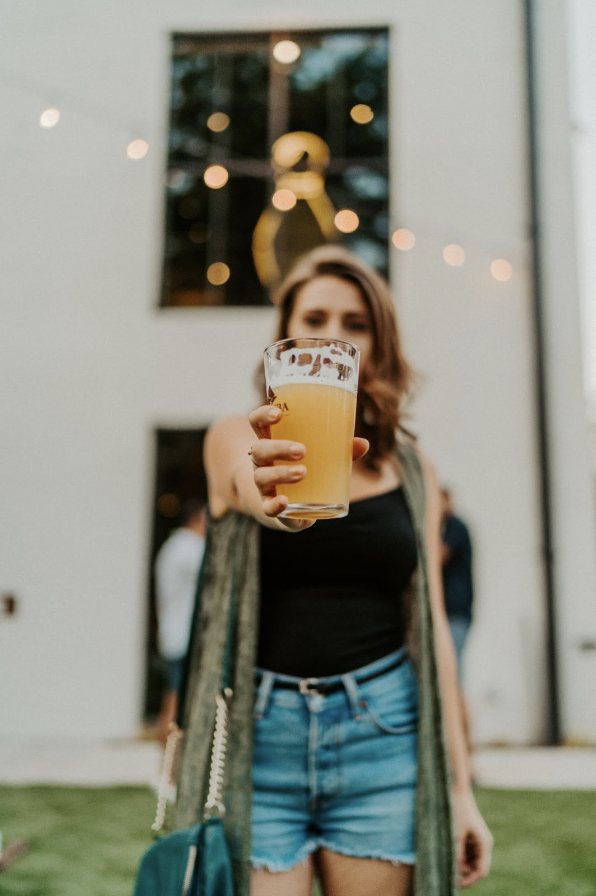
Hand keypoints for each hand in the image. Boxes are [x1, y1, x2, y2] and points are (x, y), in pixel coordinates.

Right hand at [248, 404, 367, 529]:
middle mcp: (262, 463)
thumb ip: (339, 449)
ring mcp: (263, 486)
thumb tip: (363, 444)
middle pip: (259, 450)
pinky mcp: (270, 507)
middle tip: (301, 450)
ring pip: (262, 477)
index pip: (257, 423)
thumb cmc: (307, 470)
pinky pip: (267, 507)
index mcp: (272, 442)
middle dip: (278, 448)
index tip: (278, 414)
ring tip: (303, 472)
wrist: (292, 506)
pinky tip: (284, 501)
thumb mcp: (321, 457)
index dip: (263, 415)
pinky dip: (275, 505)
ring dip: (281, 473)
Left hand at [451, 789, 492, 887]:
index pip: (481, 871)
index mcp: (484, 844)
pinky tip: (449, 851)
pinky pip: (466, 853)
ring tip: (447, 857)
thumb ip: (456, 854)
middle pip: (476, 868)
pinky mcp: (469, 837)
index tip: (456, 885)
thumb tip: (456, 873)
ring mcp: (477, 841)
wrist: (457, 791)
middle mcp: (483, 844)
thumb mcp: (455, 835)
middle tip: (448, 872)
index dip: (470, 881)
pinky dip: (458, 856)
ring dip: (460, 863)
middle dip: (464, 872)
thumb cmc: (457, 811)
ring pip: (470, 861)